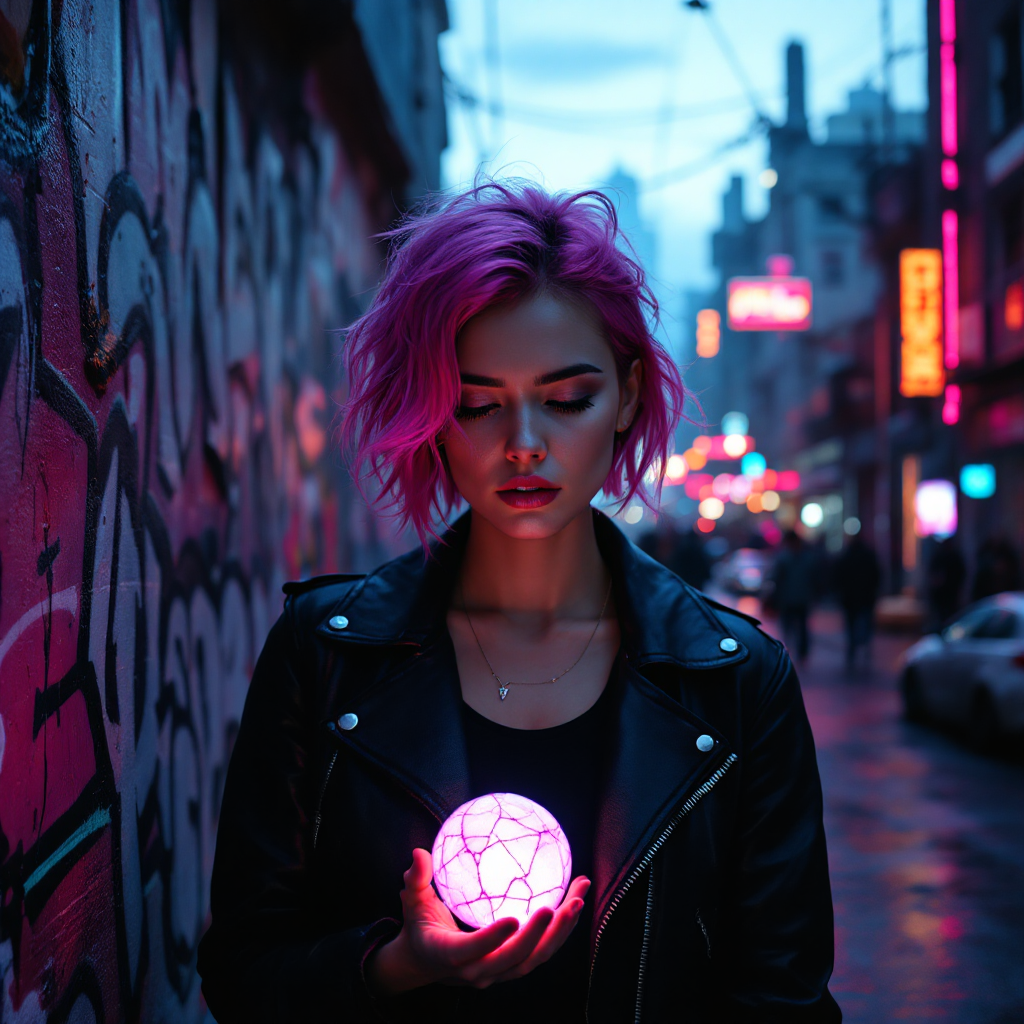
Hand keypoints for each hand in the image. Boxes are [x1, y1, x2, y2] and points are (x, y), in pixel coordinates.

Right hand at [367, 848, 590, 995]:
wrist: (426, 962)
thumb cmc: (419, 926)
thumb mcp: (412, 903)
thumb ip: (415, 881)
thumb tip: (419, 853)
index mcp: (450, 955)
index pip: (474, 950)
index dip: (493, 939)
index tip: (513, 919)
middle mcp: (478, 970)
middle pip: (515, 959)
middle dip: (540, 935)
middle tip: (560, 906)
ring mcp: (499, 972)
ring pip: (535, 958)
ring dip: (561, 932)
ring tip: (578, 899)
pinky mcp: (513, 966)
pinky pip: (541, 951)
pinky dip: (560, 930)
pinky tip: (574, 900)